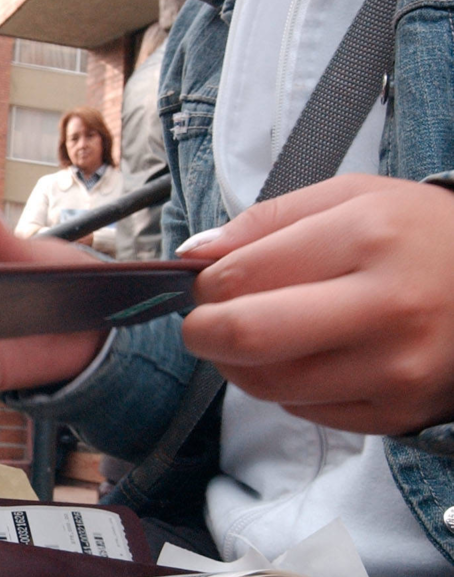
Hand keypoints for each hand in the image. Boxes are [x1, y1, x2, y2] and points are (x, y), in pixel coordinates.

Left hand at [178, 174, 453, 434]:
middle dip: (202, 331)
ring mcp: (396, 370)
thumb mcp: (349, 198)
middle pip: (246, 339)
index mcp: (367, 238)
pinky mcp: (399, 413)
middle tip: (204, 321)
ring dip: (238, 364)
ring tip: (254, 336)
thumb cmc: (418, 233)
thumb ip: (262, 222)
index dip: (203, 285)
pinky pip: (304, 411)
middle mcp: (386, 309)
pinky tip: (305, 357)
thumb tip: (192, 256)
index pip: (240, 276)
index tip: (205, 283)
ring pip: (266, 385)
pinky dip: (285, 388)